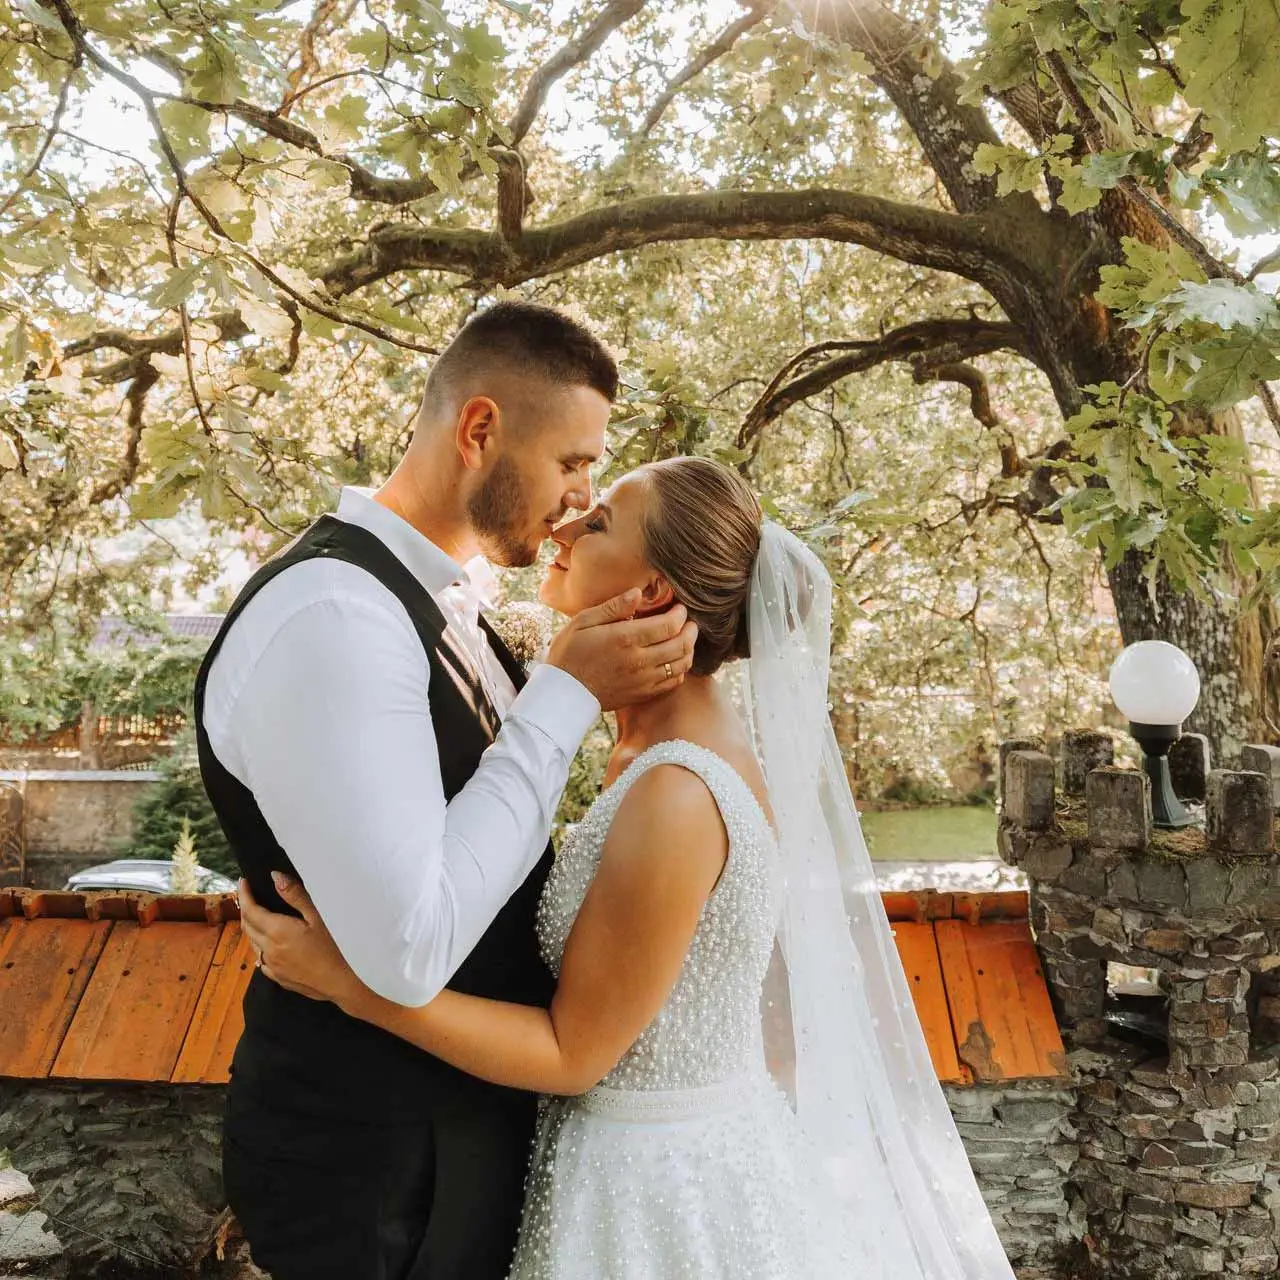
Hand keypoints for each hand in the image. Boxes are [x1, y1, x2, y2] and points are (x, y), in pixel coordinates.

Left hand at [238, 873, 363, 1009]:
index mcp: (277, 931)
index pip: (250, 910)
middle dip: (246, 908)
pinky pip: (261, 959)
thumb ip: (295, 895)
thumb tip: (275, 877)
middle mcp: (269, 949)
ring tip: (260, 916)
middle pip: (248, 926)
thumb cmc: (336, 946)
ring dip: (252, 927)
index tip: (243, 881)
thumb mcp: (319, 916)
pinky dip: (260, 947)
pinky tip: (270, 945)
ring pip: (253, 943)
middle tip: (251, 895)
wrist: (343, 983)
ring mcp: (272, 966)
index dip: (244, 895)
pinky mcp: (278, 978)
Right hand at [545, 591, 697, 710]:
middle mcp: (639, 660)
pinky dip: (680, 669)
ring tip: (684, 639)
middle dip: (690, 630)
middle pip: (681, 644)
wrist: (562, 693)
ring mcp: (643, 680)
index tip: (679, 607)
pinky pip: (673, 682)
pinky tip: (674, 660)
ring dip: (689, 649)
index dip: (680, 614)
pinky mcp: (643, 694)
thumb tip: (638, 593)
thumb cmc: (569, 653)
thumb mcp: (583, 622)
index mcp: (625, 638)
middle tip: (689, 622)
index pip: (669, 624)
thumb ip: (613, 607)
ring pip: (681, 664)